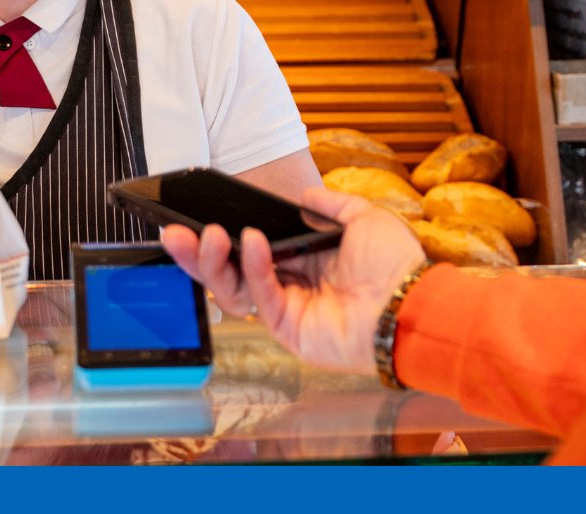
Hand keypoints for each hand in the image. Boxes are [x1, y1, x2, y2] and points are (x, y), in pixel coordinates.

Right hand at [162, 188, 425, 373]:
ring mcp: (286, 307)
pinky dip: (254, 267)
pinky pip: (262, 295)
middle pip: (232, 270)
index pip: (251, 247)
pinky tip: (251, 241)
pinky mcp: (288, 328)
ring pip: (235, 288)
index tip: (198, 215)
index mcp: (304, 259)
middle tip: (173, 232)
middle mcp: (291, 283)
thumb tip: (304, 195)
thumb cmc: (395, 264)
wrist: (411, 303)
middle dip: (200, 253)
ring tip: (206, 235)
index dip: (225, 234)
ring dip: (215, 261)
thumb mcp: (364, 217)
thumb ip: (330, 204)